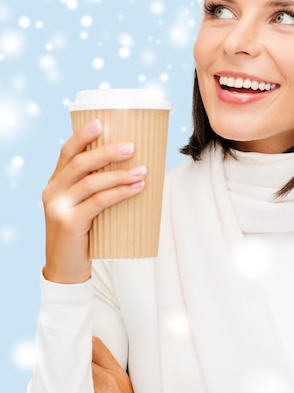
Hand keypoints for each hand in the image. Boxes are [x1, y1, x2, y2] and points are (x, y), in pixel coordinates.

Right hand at [42, 119, 145, 282]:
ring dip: (119, 174)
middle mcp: (52, 191)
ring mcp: (58, 207)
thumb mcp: (84, 208)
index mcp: (55, 183)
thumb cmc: (83, 236)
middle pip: (80, 163)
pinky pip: (98, 202)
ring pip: (91, 182)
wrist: (66, 270)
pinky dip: (119, 193)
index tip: (101, 122)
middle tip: (132, 147)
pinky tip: (135, 188)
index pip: (66, 152)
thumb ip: (96, 190)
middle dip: (107, 151)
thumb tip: (134, 170)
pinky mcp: (69, 223)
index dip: (82, 135)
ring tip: (143, 170)